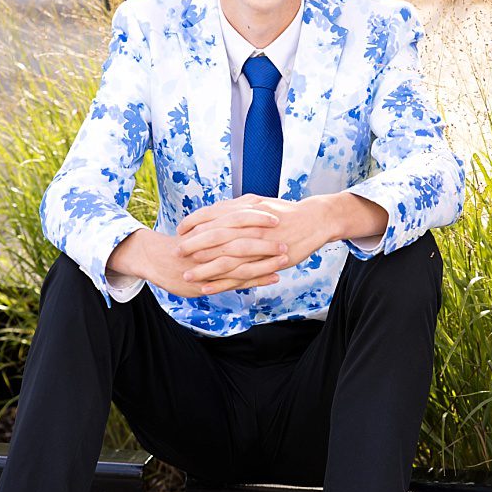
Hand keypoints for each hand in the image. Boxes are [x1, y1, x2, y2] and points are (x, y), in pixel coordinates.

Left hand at [172, 194, 334, 293]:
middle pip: (214, 237)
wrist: (314, 220)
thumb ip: (238, 207)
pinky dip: (222, 283)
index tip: (180, 230)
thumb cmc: (286, 212)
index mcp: (245, 211)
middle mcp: (249, 227)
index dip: (193, 222)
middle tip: (176, 252)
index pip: (212, 215)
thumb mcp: (260, 203)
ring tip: (187, 275)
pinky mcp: (267, 262)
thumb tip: (217, 209)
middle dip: (192, 245)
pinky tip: (207, 288)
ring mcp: (258, 246)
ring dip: (204, 268)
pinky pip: (240, 275)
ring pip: (225, 259)